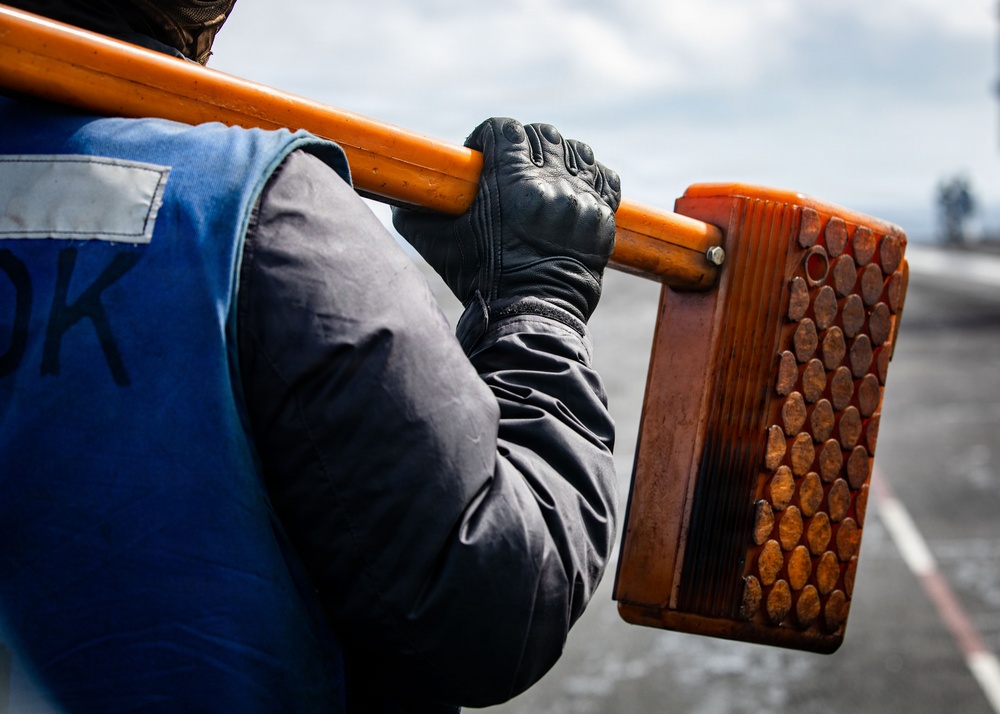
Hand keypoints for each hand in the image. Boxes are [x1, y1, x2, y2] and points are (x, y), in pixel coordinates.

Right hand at [392, 118, 620, 324]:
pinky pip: (605, 177)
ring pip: (576, 150)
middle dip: (524, 143)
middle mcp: (550, 185)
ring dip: (559, 156)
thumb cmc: (483, 282)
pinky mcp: (601, 219)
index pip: (504, 128)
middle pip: (541, 134)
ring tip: (545, 176)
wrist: (532, 316)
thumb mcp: (440, 248)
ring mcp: (580, 201)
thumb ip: (416, 219)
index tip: (481, 155)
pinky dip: (590, 177)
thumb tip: (399, 203)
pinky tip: (574, 189)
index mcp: (510, 183)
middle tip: (512, 166)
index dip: (488, 135)